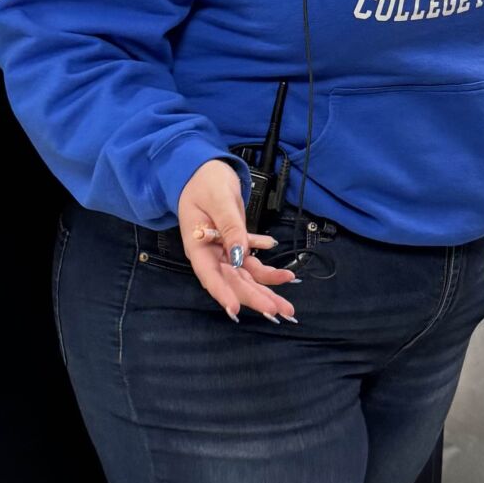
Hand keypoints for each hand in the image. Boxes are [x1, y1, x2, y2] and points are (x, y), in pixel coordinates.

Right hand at [175, 158, 296, 322]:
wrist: (205, 171)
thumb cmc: (205, 182)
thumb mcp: (218, 200)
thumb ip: (230, 227)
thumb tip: (241, 254)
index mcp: (197, 246)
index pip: (209, 275)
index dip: (222, 293)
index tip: (235, 309)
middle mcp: (210, 255)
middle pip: (233, 281)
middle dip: (255, 298)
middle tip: (279, 311)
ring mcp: (223, 252)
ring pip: (246, 276)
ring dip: (266, 289)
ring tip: (286, 304)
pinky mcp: (236, 245)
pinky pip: (252, 262)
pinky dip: (268, 268)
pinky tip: (284, 274)